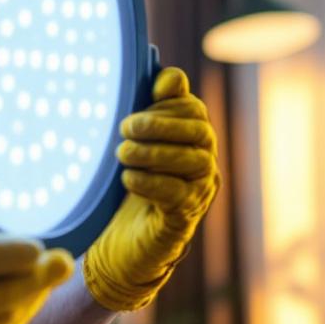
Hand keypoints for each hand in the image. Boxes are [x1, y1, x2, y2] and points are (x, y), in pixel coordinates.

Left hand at [83, 67, 219, 311]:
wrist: (120, 247)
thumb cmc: (128, 188)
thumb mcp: (135, 145)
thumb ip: (150, 110)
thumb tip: (168, 76)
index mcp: (192, 141)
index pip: (193, 111)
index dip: (168, 104)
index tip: (139, 104)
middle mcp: (204, 164)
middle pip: (198, 133)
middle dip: (160, 124)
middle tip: (125, 127)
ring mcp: (199, 192)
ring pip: (191, 162)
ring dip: (152, 152)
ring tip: (122, 153)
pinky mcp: (183, 219)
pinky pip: (177, 195)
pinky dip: (151, 182)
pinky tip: (129, 178)